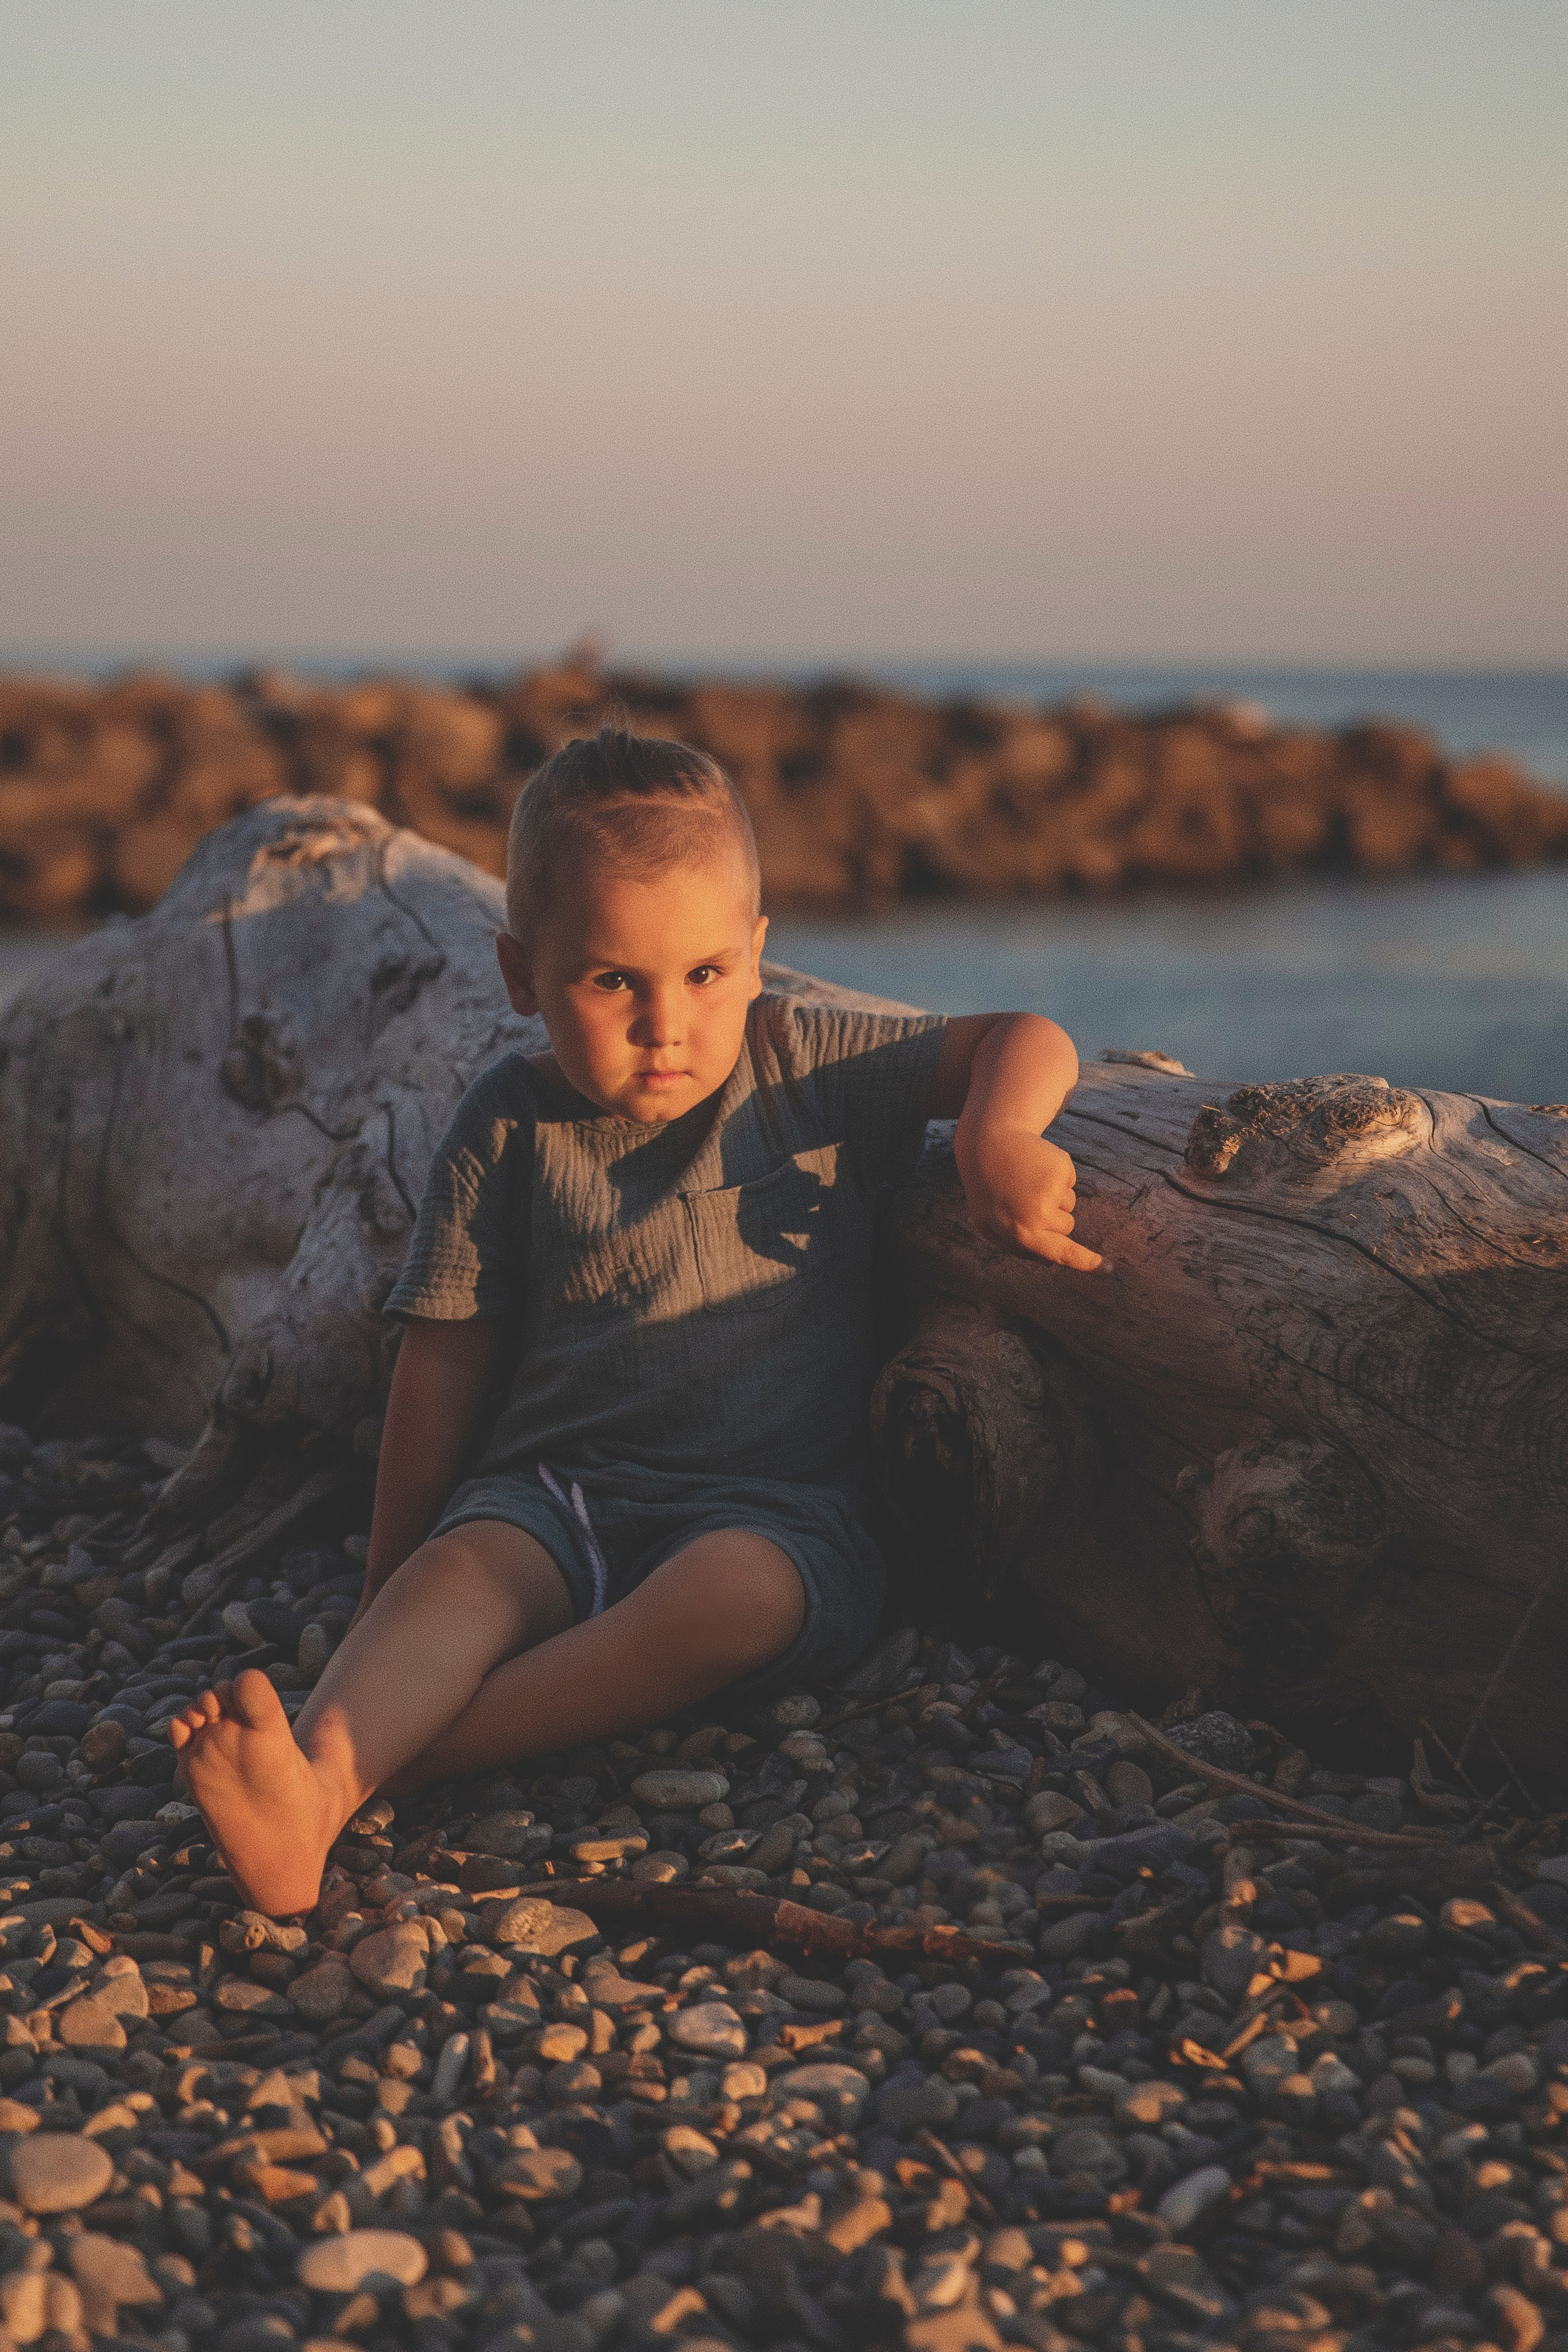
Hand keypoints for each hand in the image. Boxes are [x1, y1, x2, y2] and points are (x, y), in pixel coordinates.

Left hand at [957, 1129, 1104, 1271]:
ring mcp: (1052, 1190)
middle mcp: (1039, 1215)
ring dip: (1054, 1195)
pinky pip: (1070, 1182)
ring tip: (1026, 1180)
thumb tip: (1050, 1260)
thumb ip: (1017, 1246)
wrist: (987, 1145)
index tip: (1109, 1270)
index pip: (1062, 1254)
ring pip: (1069, 1204)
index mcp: (1020, 1234)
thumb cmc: (988, 1190)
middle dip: (1054, 1217)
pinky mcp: (1061, 1168)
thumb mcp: (991, 1226)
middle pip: (1067, 1227)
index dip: (1087, 1263)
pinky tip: (1034, 1167)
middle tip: (1025, 1198)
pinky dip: (1056, 1176)